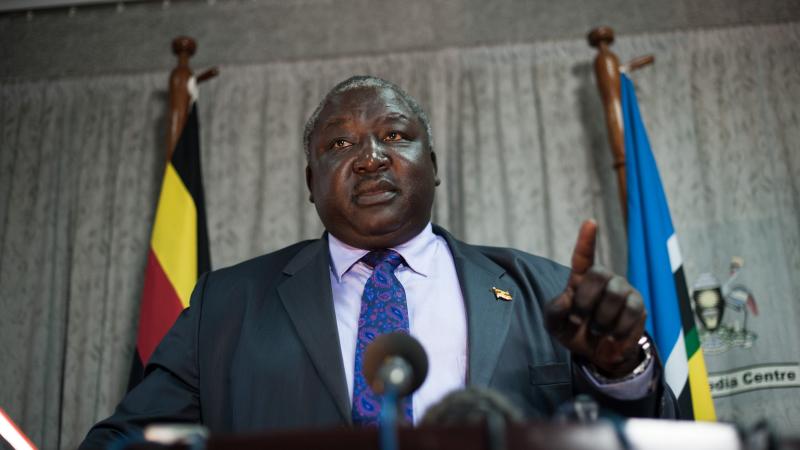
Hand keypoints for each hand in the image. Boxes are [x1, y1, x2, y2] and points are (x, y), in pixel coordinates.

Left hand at [544, 219, 646, 377]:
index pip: (584, 255)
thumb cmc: (574, 331)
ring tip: (596, 332)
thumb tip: (565, 299)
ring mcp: (623, 290)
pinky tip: (611, 337)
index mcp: (581, 278)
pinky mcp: (639, 306)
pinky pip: (632, 312)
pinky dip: (618, 329)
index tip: (590, 223)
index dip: (586, 239)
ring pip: (615, 294)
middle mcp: (604, 279)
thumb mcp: (555, 325)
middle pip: (599, 274)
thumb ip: (554, 311)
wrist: (597, 355)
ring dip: (602, 319)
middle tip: (578, 321)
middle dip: (585, 300)